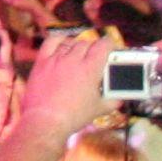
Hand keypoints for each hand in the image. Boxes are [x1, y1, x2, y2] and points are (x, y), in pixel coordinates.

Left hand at [6, 35, 112, 155]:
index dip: (109, 44)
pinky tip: (62, 42)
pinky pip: (50, 43)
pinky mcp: (42, 62)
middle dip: (93, 47)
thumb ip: (112, 101)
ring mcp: (56, 59)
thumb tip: (119, 100)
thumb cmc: (74, 116)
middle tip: (96, 56)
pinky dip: (58, 40)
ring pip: (70, 43)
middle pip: (86, 44)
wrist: (46, 120)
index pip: (103, 46)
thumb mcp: (98, 109)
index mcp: (91, 69)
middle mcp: (74, 59)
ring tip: (80, 54)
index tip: (111, 47)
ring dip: (77, 46)